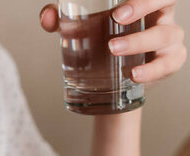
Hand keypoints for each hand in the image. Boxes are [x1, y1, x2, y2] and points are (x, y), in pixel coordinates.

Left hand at [39, 1, 186, 87]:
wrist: (113, 86)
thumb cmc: (103, 48)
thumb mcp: (85, 33)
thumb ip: (64, 23)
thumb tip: (47, 17)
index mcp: (144, 3)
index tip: (116, 6)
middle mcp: (161, 17)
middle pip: (166, 0)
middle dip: (143, 5)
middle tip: (117, 18)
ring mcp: (168, 41)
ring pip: (164, 35)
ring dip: (139, 41)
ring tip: (114, 49)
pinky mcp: (169, 64)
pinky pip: (167, 64)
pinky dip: (152, 70)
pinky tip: (134, 74)